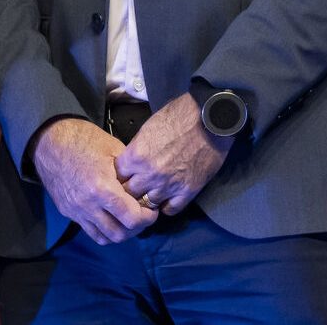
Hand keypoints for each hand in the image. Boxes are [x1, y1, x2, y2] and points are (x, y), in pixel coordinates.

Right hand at [31, 118, 157, 244]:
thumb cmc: (84, 139)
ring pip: (104, 238)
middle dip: (136, 228)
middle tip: (142, 215)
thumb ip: (130, 172)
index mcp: (102, 188)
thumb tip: (145, 188)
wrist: (50, 140)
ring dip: (120, 232)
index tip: (151, 209)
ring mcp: (76, 211)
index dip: (147, 217)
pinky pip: (90, 231)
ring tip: (126, 219)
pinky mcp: (68, 212)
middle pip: (120, 234)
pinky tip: (110, 217)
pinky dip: (104, 230)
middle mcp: (88, 205)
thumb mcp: (114, 149)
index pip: (132, 219)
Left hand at [114, 95, 230, 214]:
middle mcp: (149, 174)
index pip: (117, 176)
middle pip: (129, 194)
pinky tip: (166, 199)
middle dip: (130, 191)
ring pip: (148, 205)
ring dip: (147, 200)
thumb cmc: (179, 116)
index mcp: (136, 155)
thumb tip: (131, 161)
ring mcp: (169, 185)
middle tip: (135, 188)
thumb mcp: (148, 128)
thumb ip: (136, 149)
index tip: (123, 176)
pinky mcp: (188, 191)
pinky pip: (170, 210)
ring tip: (150, 195)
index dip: (119, 176)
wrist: (210, 119)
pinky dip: (166, 206)